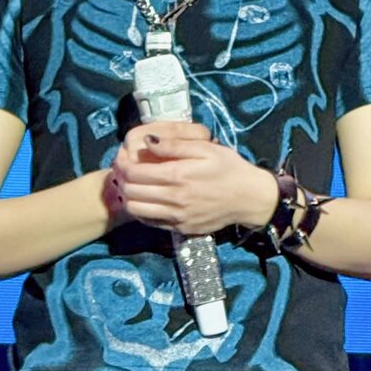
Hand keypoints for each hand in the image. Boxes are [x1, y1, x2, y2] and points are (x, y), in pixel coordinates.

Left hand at [112, 122, 277, 234]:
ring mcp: (177, 218)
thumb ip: (174, 145)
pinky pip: (150, 222)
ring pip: (136, 210)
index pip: (134, 173)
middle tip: (122, 170)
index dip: (122, 164)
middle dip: (121, 179)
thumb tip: (147, 141)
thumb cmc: (228, 167)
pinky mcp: (181, 229)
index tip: (122, 156)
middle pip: (130, 192)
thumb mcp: (205, 148)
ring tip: (132, 184)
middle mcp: (174, 199)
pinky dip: (141, 210)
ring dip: (128, 196)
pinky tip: (146, 199)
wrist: (249, 198)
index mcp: (178, 176)